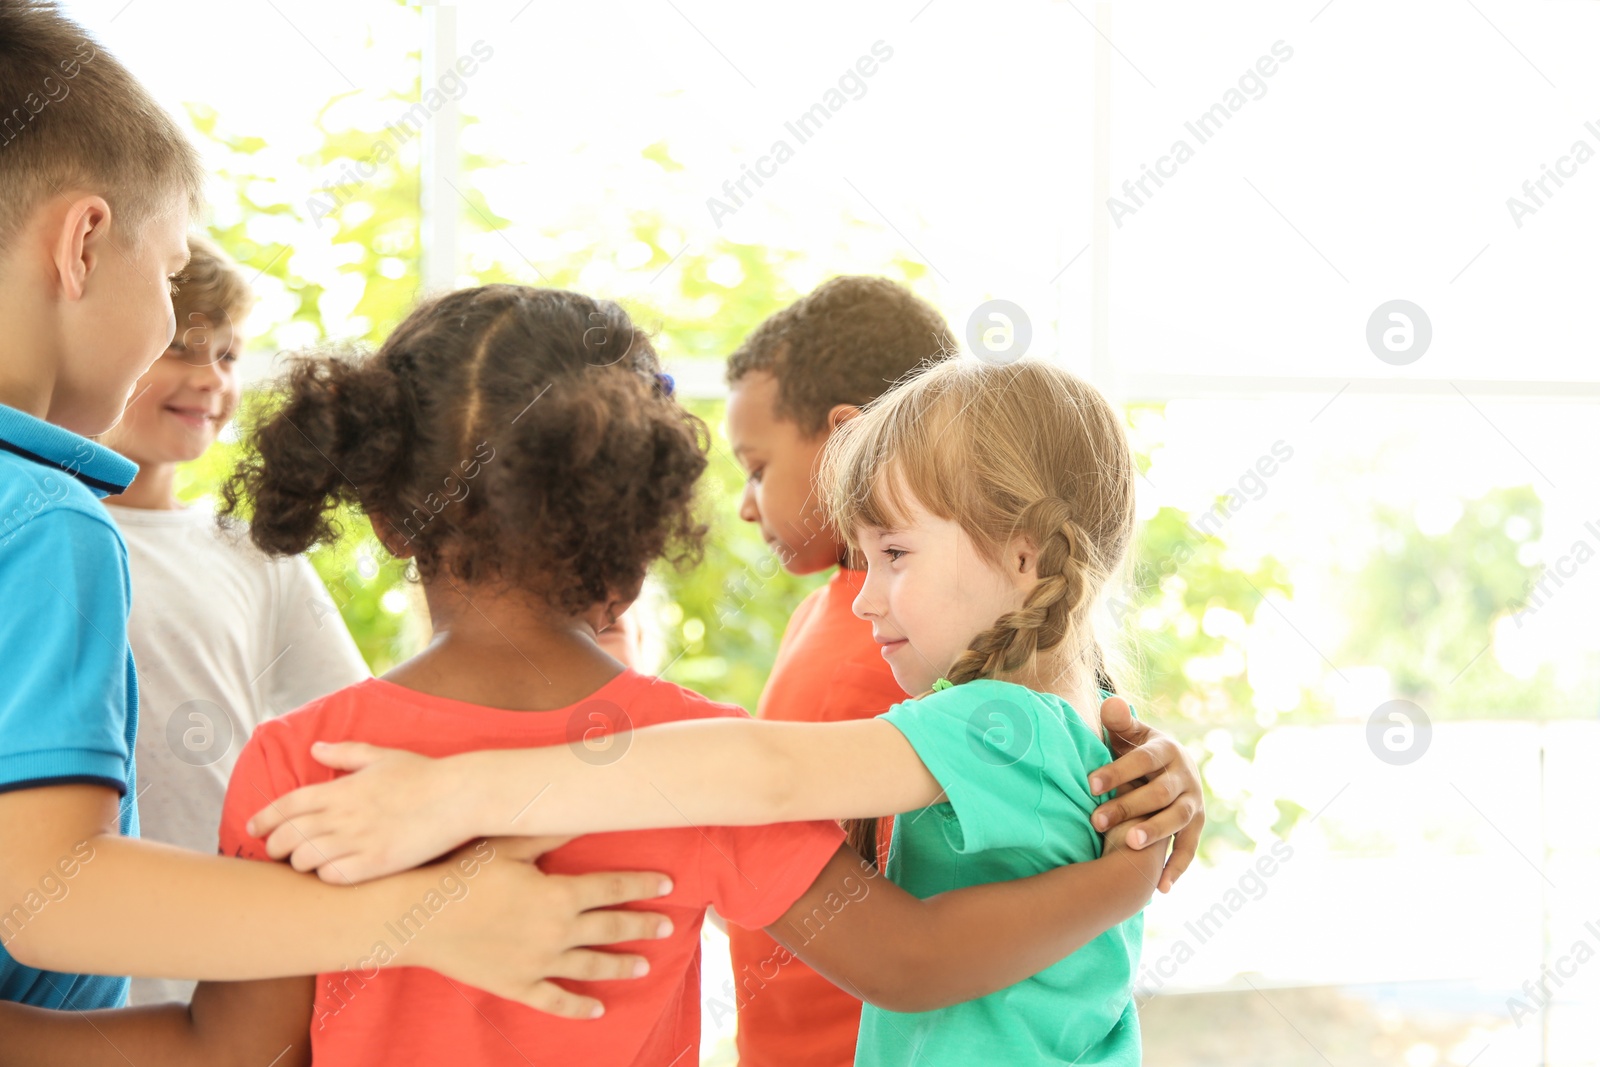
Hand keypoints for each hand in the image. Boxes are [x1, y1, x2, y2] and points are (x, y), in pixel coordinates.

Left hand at [248, 742, 477, 884]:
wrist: (458, 796)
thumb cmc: (423, 774)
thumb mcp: (383, 756)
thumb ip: (346, 753)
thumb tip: (317, 748)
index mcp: (341, 788)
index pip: (286, 806)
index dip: (264, 819)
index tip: (254, 828)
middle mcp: (343, 815)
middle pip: (288, 837)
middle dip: (275, 846)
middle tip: (277, 850)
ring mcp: (358, 841)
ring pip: (305, 861)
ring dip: (300, 863)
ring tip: (307, 861)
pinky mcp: (375, 864)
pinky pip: (333, 877)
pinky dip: (327, 876)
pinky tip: (334, 871)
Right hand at [402, 836, 674, 1018]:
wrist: (420, 918)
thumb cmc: (462, 873)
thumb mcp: (509, 845)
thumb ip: (549, 832)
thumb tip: (583, 813)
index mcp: (559, 894)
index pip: (613, 887)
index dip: (641, 884)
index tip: (667, 883)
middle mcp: (557, 931)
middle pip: (611, 927)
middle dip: (642, 925)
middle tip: (667, 926)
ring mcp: (539, 963)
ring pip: (591, 965)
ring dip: (621, 964)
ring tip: (644, 964)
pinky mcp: (518, 986)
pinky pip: (556, 1000)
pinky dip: (580, 1006)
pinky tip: (599, 1009)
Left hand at [1087, 697, 1204, 893]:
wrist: (1168, 766)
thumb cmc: (1136, 749)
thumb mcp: (1129, 732)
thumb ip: (1119, 721)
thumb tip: (1110, 705)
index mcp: (1167, 749)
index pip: (1143, 760)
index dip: (1118, 771)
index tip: (1089, 784)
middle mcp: (1185, 775)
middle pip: (1159, 792)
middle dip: (1129, 806)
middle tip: (1096, 820)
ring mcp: (1194, 802)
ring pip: (1177, 819)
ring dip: (1155, 832)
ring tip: (1128, 844)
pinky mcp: (1196, 825)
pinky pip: (1189, 848)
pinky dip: (1177, 867)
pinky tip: (1160, 888)